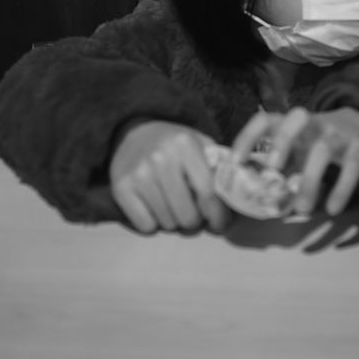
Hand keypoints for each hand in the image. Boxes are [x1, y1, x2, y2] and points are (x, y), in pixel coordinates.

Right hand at [109, 120, 229, 234]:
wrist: (133, 132)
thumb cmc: (173, 144)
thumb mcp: (199, 144)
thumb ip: (218, 166)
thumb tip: (238, 194)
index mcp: (184, 144)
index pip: (208, 192)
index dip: (218, 215)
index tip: (220, 225)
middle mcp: (160, 158)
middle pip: (187, 215)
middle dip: (195, 222)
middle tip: (194, 216)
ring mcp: (139, 173)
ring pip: (167, 224)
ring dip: (174, 221)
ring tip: (173, 205)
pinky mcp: (121, 188)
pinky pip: (145, 226)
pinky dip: (153, 223)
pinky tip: (154, 206)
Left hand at [231, 106, 358, 217]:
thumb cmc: (320, 143)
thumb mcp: (299, 150)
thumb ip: (281, 170)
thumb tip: (255, 199)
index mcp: (292, 124)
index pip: (266, 120)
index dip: (248, 137)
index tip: (236, 162)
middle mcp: (314, 124)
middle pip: (297, 118)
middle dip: (282, 141)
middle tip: (272, 170)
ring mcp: (338, 134)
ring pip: (323, 149)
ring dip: (310, 179)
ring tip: (302, 209)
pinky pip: (352, 168)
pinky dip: (341, 189)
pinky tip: (332, 209)